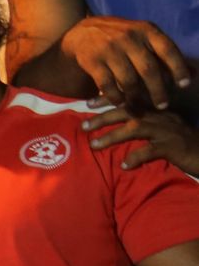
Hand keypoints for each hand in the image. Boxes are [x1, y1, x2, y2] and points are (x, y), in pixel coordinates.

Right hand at [62, 15, 191, 110]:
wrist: (83, 32)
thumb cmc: (122, 38)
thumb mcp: (145, 38)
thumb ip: (166, 54)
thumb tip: (195, 73)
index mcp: (146, 30)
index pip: (167, 49)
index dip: (178, 68)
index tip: (184, 85)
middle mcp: (129, 38)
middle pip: (148, 69)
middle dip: (158, 90)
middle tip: (163, 105)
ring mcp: (109, 49)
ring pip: (128, 80)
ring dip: (135, 98)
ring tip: (140, 108)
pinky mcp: (93, 61)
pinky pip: (107, 85)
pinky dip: (115, 97)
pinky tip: (120, 102)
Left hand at [84, 106, 198, 175]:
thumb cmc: (182, 144)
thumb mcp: (162, 130)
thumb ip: (142, 125)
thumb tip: (115, 126)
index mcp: (156, 111)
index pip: (130, 100)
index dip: (109, 100)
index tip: (87, 103)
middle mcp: (161, 117)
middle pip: (128, 111)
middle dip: (103, 117)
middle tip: (83, 126)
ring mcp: (167, 131)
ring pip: (136, 128)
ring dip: (112, 136)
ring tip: (94, 145)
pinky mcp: (174, 147)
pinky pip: (151, 150)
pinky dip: (136, 156)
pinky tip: (125, 165)